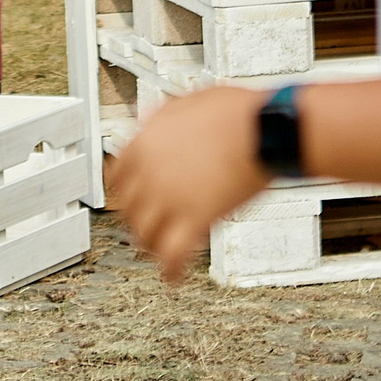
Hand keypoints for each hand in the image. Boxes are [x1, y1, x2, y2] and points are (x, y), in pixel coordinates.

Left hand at [110, 86, 270, 282]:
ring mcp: (170, 198)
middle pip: (129, 210)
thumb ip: (162, 120)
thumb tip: (153, 126)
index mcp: (144, 143)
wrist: (264, 128)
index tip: (129, 200)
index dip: (123, 193)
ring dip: (151, 247)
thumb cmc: (235, 113)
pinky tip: (173, 278)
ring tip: (160, 253)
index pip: (116, 178)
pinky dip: (171, 271)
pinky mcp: (196, 220)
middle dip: (137, 222)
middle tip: (146, 228)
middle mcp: (150, 173)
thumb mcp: (185, 103)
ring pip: (145, 236)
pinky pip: (173, 255)